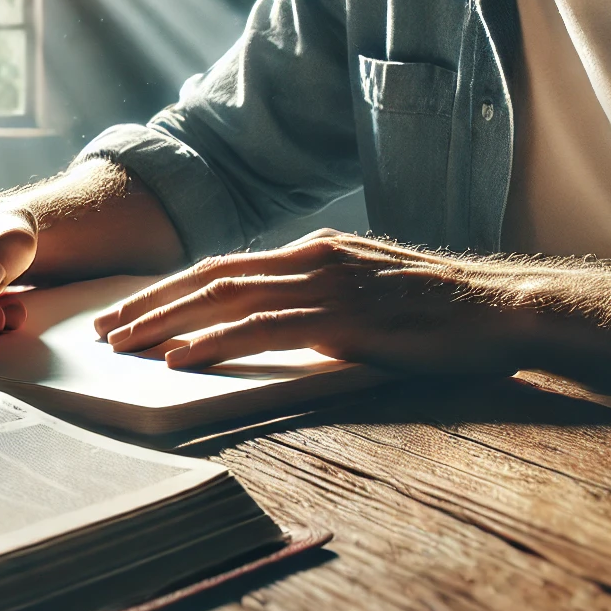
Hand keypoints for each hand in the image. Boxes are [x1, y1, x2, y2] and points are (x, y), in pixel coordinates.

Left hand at [91, 230, 537, 372]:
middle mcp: (313, 258)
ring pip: (225, 299)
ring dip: (166, 324)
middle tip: (103, 330)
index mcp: (315, 251)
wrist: (507, 308)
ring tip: (123, 346)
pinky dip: (214, 342)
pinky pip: (264, 330)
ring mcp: (328, 285)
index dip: (170, 290)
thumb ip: (320, 305)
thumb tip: (273, 329)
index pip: (224, 267)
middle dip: (150, 304)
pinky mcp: (346, 319)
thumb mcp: (369, 296)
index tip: (130, 313)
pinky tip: (181, 358)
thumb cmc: (443, 312)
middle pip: (210, 277)